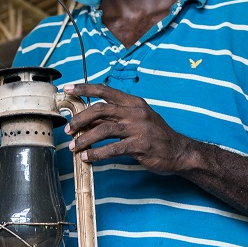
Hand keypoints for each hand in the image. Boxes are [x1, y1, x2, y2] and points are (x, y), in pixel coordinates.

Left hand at [62, 82, 188, 173]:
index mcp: (133, 102)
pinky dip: (97, 154)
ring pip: (104, 129)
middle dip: (80, 119)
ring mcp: (139, 128)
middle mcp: (135, 112)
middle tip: (67, 129)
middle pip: (100, 110)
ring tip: (74, 147)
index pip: (105, 90)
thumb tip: (86, 119)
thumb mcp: (136, 119)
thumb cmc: (154, 134)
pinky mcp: (141, 145)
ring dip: (85, 139)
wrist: (179, 151)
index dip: (84, 88)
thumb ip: (113, 117)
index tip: (67, 89)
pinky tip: (88, 158)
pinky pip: (113, 149)